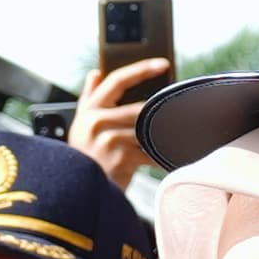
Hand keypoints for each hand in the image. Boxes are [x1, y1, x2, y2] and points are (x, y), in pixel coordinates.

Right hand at [71, 55, 172, 192]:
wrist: (78, 193)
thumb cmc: (85, 159)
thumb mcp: (81, 127)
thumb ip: (88, 99)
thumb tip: (95, 73)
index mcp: (89, 110)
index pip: (118, 80)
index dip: (142, 69)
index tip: (163, 64)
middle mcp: (96, 121)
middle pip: (140, 107)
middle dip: (160, 111)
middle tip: (180, 109)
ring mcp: (108, 139)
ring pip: (147, 129)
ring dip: (163, 134)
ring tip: (175, 136)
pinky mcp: (121, 157)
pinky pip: (150, 152)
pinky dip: (161, 156)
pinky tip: (167, 157)